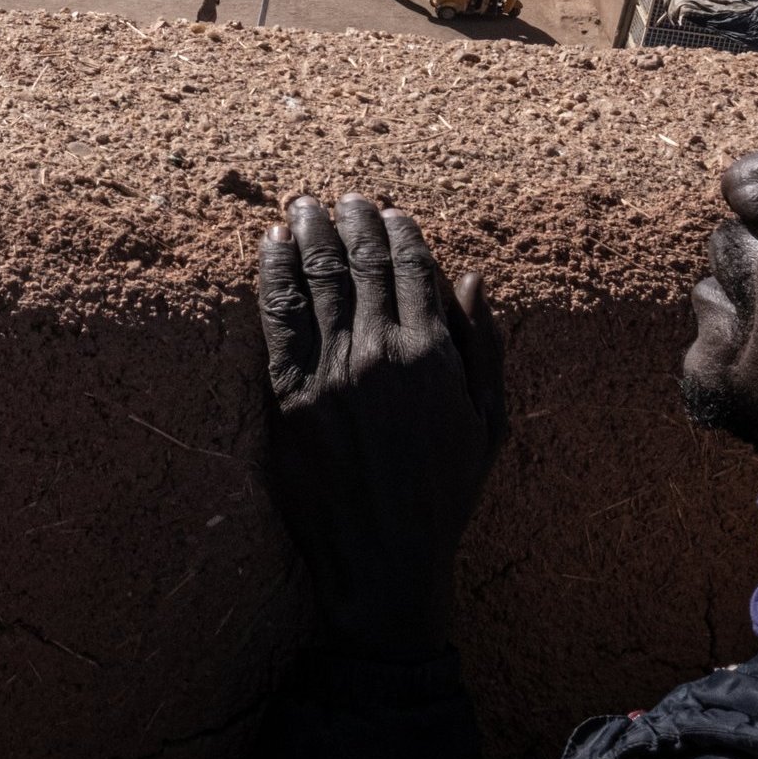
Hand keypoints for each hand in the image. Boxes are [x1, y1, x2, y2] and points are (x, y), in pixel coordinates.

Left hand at [260, 194, 505, 660]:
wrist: (384, 561)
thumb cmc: (443, 496)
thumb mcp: (487, 425)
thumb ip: (485, 348)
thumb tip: (473, 279)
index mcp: (434, 356)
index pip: (414, 269)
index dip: (399, 232)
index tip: (389, 210)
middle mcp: (381, 353)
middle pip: (362, 264)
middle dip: (352, 221)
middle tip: (342, 197)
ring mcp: (332, 372)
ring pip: (318, 279)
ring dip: (310, 233)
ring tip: (303, 205)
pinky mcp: (288, 395)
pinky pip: (278, 317)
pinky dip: (273, 273)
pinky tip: (270, 245)